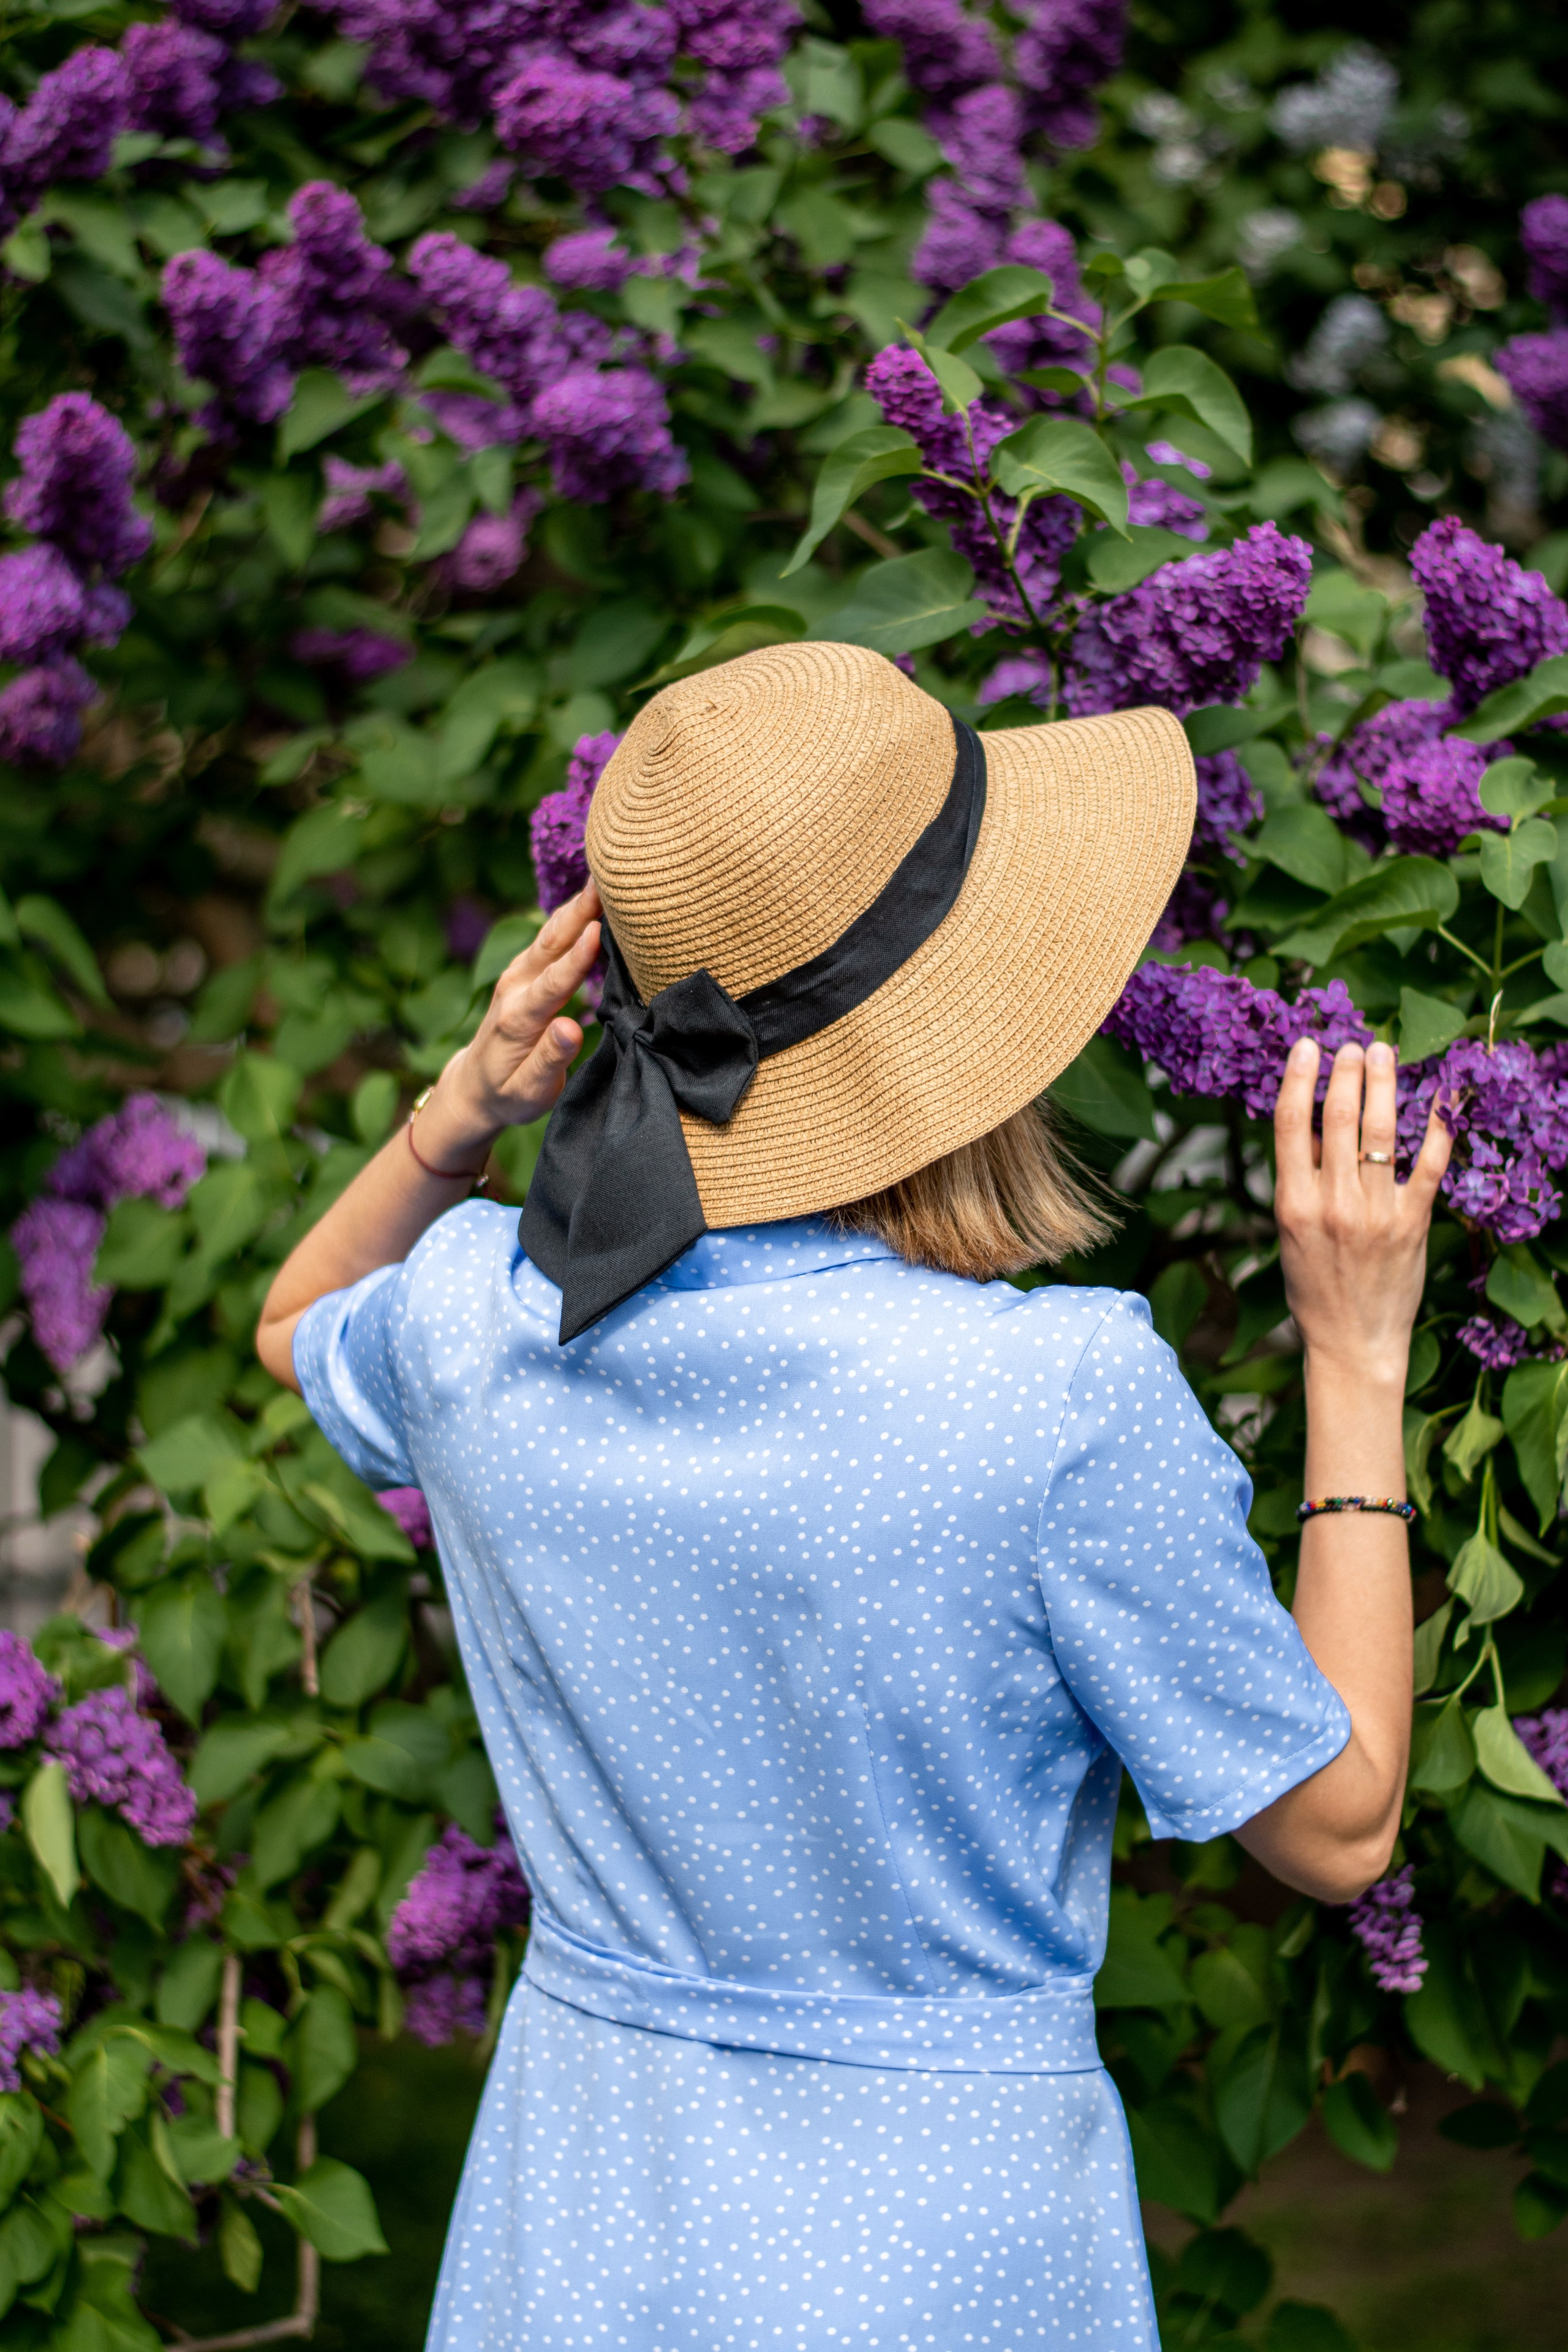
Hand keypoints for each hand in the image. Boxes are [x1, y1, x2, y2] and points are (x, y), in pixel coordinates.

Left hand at [417, 885, 602, 1165]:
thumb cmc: (508, 1094)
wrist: (473, 1087)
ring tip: (604, 874)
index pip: (553, 983)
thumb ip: (549, 1061)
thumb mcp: (529, 1092)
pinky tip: (590, 896)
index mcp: (519, 1019)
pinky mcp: (523, 970)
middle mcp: (514, 988)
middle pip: (551, 944)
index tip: (598, 930)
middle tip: (607, 879)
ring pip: (550, 933)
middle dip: (579, 911)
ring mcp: (516, 975)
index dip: (577, 958)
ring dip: (576, 905)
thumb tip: (570, 1028)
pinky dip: (570, 914)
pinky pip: (549, 936)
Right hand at [1274, 1037, 1451, 1387]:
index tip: (1308, 1046)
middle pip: (1339, 1119)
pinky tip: (1438, 1097)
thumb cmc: (1314, 1286)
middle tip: (1353, 1045)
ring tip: (1384, 1053)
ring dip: (1383, 1085)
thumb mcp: (1289, 1233)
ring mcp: (1375, 1213)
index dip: (1299, 1077)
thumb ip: (1299, 1180)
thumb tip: (1312, 1122)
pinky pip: (1428, 1165)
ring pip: (1381, 1133)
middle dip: (1347, 1072)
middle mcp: (1332, 1204)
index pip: (1292, 1124)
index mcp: (1293, 1203)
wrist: (1351, 1340)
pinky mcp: (1412, 1224)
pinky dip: (1436, 1127)